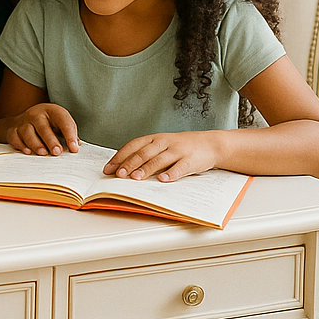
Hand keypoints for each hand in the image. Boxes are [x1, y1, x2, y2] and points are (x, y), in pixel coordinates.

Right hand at [2, 103, 79, 155]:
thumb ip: (68, 134)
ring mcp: (23, 122)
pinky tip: (28, 151)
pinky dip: (20, 145)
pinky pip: (15, 137)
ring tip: (43, 153)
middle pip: (42, 126)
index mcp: (52, 111)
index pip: (62, 120)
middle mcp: (36, 114)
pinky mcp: (13, 130)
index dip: (69, 134)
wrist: (25, 120)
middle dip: (50, 140)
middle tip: (57, 152)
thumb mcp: (60, 124)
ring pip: (27, 132)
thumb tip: (74, 147)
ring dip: (35, 143)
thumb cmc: (48, 124)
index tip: (74, 148)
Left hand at [104, 131, 220, 181]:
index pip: (132, 147)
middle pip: (143, 153)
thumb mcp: (161, 145)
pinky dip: (171, 174)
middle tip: (119, 175)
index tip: (109, 169)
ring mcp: (177, 151)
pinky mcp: (191, 160)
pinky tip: (163, 180)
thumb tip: (123, 168)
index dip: (119, 157)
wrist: (210, 144)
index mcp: (154, 138)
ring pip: (158, 160)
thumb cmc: (180, 146)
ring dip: (146, 169)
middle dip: (129, 164)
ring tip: (135, 178)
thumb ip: (146, 154)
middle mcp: (163, 143)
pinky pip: (180, 168)